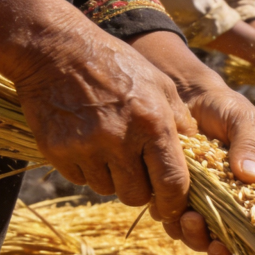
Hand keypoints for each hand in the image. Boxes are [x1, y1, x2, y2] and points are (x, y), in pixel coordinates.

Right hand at [14, 26, 196, 222]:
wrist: (56, 48)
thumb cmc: (116, 64)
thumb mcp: (160, 84)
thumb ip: (180, 121)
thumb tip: (197, 153)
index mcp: (153, 124)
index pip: (172, 183)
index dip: (173, 203)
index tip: (171, 207)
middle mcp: (120, 139)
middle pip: (136, 195)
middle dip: (140, 190)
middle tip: (137, 171)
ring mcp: (86, 147)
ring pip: (106, 189)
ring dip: (112, 178)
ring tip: (110, 149)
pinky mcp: (57, 151)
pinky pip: (80, 179)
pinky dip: (87, 169)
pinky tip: (87, 143)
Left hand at [160, 83, 254, 254]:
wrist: (190, 100)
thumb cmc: (228, 106)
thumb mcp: (246, 120)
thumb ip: (250, 145)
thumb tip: (251, 176)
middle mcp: (251, 197)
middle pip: (250, 235)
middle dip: (233, 246)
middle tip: (217, 245)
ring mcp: (222, 203)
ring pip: (216, 236)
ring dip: (202, 238)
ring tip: (190, 221)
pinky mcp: (193, 201)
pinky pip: (188, 225)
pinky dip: (180, 226)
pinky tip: (173, 215)